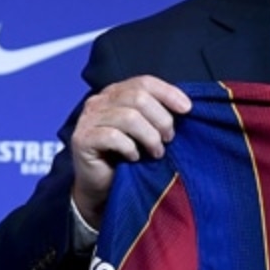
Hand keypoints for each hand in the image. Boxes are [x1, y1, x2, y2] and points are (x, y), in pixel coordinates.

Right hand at [69, 76, 191, 227]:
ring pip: (129, 117)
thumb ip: (159, 114)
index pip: (145, 82)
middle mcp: (100, 101)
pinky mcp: (82, 139)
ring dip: (149, 137)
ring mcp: (88, 119)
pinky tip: (134, 158)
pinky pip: (113, 137)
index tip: (188, 109)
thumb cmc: (129, 156)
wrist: (102, 187)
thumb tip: (186, 107)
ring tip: (156, 152)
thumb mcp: (148, 130)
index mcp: (116, 92)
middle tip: (168, 139)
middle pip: (138, 98)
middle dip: (161, 120)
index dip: (168, 93)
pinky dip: (130, 148)